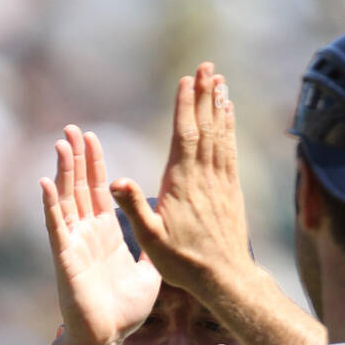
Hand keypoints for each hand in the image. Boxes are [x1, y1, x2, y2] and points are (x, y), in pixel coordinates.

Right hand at [41, 128, 160, 344]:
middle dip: (77, 158)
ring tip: (61, 143)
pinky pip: (56, 227)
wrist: (108, 338)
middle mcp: (87, 234)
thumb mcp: (147, 273)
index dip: (95, 165)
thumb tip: (164, 233)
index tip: (92, 138)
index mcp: (105, 234)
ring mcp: (74, 244)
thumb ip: (150, 249)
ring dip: (62, 172)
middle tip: (73, 129)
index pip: (99, 191)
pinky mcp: (65, 258)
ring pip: (65, 200)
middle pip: (79, 187)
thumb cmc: (124, 312)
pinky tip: (45, 182)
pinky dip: (50, 205)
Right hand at [109, 62, 251, 298]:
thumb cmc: (184, 262)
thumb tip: (114, 180)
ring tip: (219, 80)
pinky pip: (230, 151)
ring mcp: (220, 182)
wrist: (225, 278)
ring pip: (220, 135)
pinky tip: (229, 114)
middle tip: (207, 66)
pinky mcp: (231, 190)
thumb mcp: (152, 241)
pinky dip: (229, 129)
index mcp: (182, 183)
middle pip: (205, 127)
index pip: (184, 135)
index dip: (185, 106)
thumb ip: (133, 209)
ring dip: (219, 106)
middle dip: (205, 95)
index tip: (187, 80)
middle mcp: (204, 177)